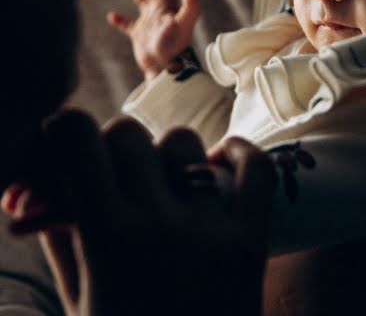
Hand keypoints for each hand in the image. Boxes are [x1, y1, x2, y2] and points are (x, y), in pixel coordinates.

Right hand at [5, 109, 275, 315]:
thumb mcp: (78, 302)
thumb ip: (62, 237)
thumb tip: (49, 186)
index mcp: (105, 240)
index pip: (77, 139)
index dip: (66, 128)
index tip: (68, 138)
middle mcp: (157, 225)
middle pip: (128, 133)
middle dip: (112, 146)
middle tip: (114, 171)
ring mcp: (210, 231)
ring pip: (182, 141)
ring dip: (165, 154)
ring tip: (163, 183)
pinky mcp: (251, 243)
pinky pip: (255, 169)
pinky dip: (238, 154)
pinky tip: (219, 161)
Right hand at [107, 0, 199, 80]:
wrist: (165, 68)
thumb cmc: (175, 47)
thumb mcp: (183, 25)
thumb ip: (191, 8)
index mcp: (170, 7)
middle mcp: (160, 13)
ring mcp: (150, 24)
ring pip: (142, 1)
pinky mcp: (140, 36)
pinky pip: (128, 26)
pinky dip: (121, 21)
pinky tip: (112, 16)